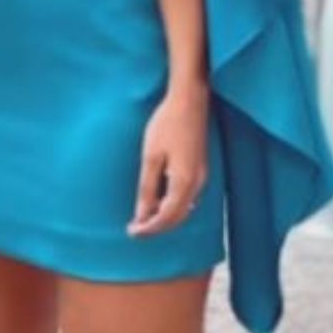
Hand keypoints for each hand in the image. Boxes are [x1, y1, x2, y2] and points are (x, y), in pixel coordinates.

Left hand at [127, 83, 209, 236]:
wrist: (189, 101)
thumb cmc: (167, 125)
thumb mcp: (151, 157)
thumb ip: (147, 188)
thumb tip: (143, 215)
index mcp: (184, 183)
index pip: (166, 217)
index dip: (149, 229)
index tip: (132, 232)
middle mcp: (197, 184)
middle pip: (178, 217)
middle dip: (157, 226)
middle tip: (135, 229)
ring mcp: (201, 176)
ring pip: (183, 208)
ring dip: (164, 216)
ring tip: (143, 216)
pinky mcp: (199, 168)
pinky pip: (187, 197)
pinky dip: (172, 205)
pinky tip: (158, 199)